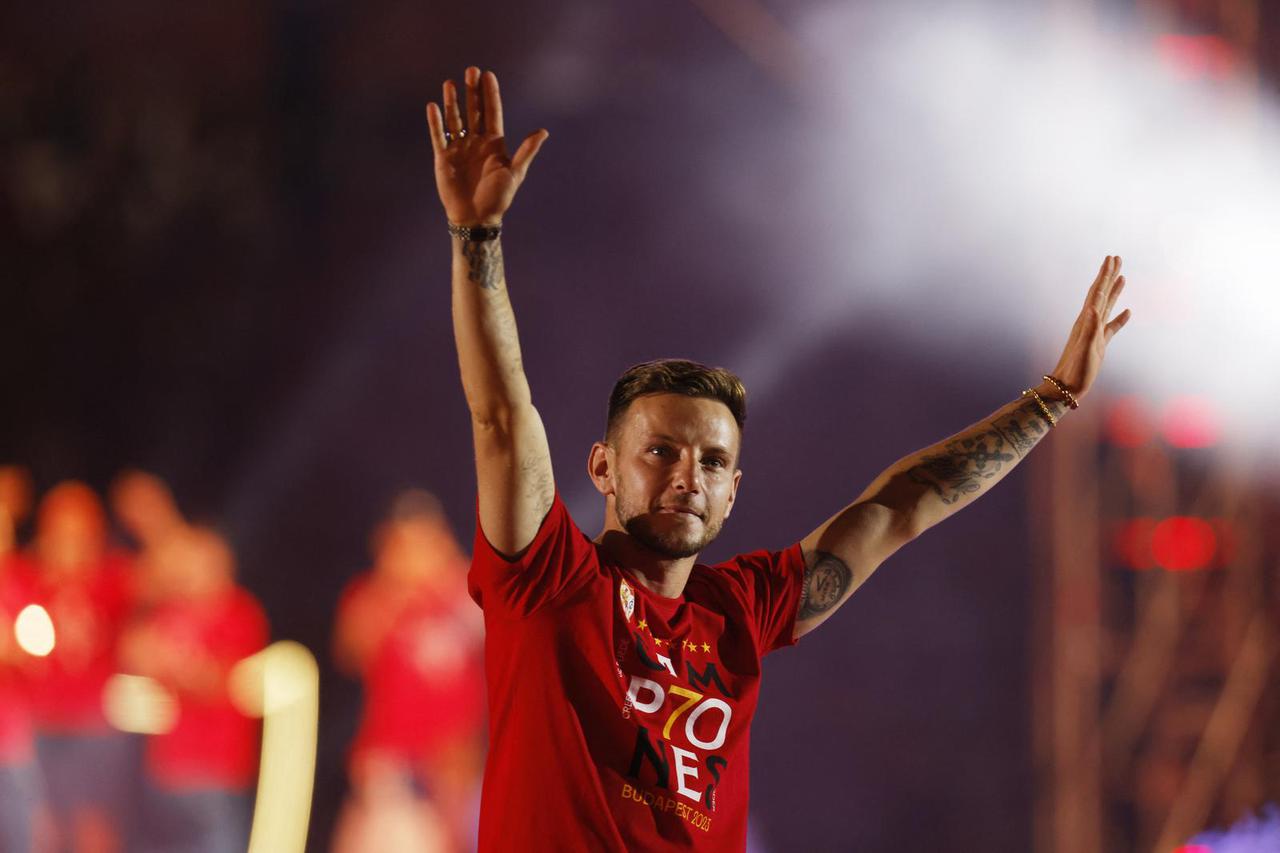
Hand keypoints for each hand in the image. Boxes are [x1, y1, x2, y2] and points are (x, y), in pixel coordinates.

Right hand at [426, 67, 548, 225]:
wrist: (477, 217)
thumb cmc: (498, 197)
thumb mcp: (515, 173)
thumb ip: (526, 151)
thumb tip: (543, 132)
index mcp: (494, 143)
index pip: (492, 112)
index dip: (490, 94)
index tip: (489, 75)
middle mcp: (476, 141)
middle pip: (474, 110)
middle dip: (473, 91)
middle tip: (471, 70)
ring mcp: (460, 148)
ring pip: (455, 119)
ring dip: (453, 102)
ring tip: (451, 83)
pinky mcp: (444, 157)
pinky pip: (439, 136)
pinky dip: (435, 122)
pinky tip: (433, 106)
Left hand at [1049, 255, 1131, 400]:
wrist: (1067, 387)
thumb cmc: (1076, 370)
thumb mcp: (1085, 349)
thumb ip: (1090, 329)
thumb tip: (1093, 308)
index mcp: (1086, 321)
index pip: (1098, 292)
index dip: (1105, 275)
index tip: (1111, 258)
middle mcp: (1089, 323)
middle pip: (1101, 293)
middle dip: (1109, 275)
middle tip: (1116, 258)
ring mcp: (1095, 332)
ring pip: (1107, 306)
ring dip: (1114, 290)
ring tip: (1122, 276)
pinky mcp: (1099, 344)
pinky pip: (1112, 326)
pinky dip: (1120, 317)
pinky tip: (1127, 311)